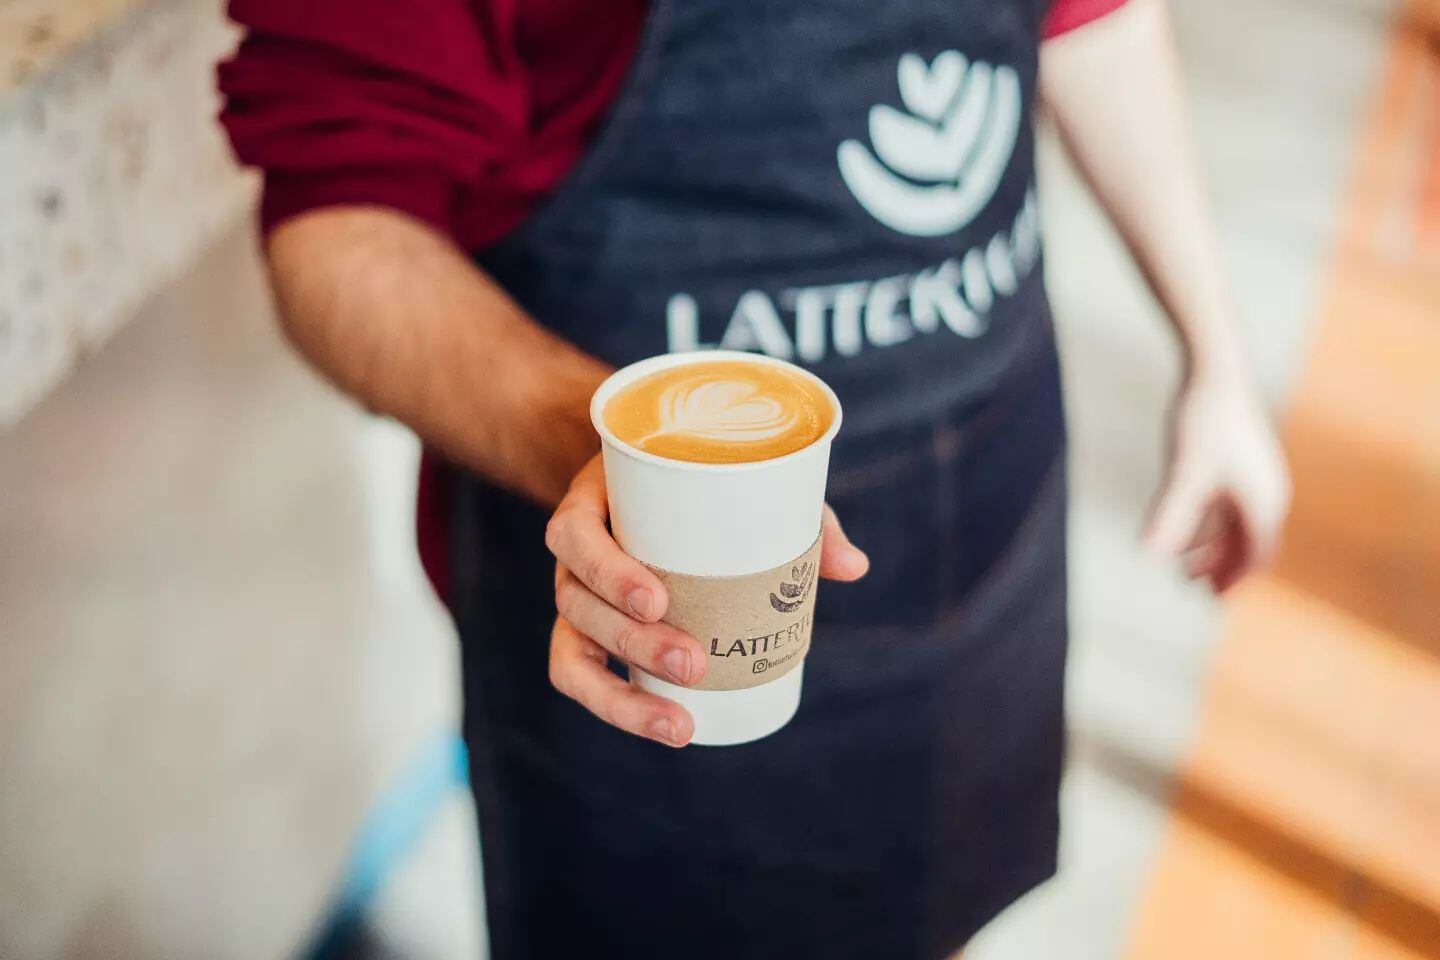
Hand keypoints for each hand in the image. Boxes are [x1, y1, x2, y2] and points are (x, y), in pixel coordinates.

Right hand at [545, 455, 869, 746]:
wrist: (651, 487)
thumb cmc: (702, 485)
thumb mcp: (745, 484)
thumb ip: (796, 516)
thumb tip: (855, 568)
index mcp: (594, 501)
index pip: (572, 533)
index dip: (607, 570)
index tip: (660, 599)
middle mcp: (573, 553)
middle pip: (578, 602)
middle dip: (634, 642)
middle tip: (694, 662)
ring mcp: (576, 597)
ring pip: (575, 650)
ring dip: (623, 693)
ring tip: (681, 721)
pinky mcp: (586, 634)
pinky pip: (579, 677)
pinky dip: (616, 706)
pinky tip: (666, 726)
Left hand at [1143, 368, 1290, 592]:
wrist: (1215, 367)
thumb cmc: (1202, 419)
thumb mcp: (1183, 473)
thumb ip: (1169, 517)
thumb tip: (1150, 555)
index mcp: (1261, 500)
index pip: (1254, 554)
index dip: (1233, 578)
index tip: (1213, 599)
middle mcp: (1266, 490)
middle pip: (1249, 542)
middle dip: (1223, 567)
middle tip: (1196, 589)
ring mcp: (1255, 473)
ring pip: (1239, 522)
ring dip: (1215, 545)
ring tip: (1185, 563)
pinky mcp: (1241, 458)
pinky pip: (1232, 502)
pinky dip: (1212, 521)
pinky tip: (1186, 521)